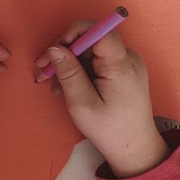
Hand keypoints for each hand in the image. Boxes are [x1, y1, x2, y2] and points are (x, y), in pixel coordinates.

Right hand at [36, 23, 168, 177]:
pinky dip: (79, 70)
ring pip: (90, 51)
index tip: (54, 52)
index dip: (73, 34)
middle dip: (64, 53)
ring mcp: (126, 64)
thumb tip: (53, 48)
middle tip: (44, 73)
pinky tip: (68, 87)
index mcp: (120, 65)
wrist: (135, 149)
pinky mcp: (122, 71)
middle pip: (90, 40)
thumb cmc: (109, 130)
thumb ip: (68, 73)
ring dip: (69, 64)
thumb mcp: (82, 103)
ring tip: (55, 87)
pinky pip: (96, 61)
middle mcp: (127, 58)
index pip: (98, 30)